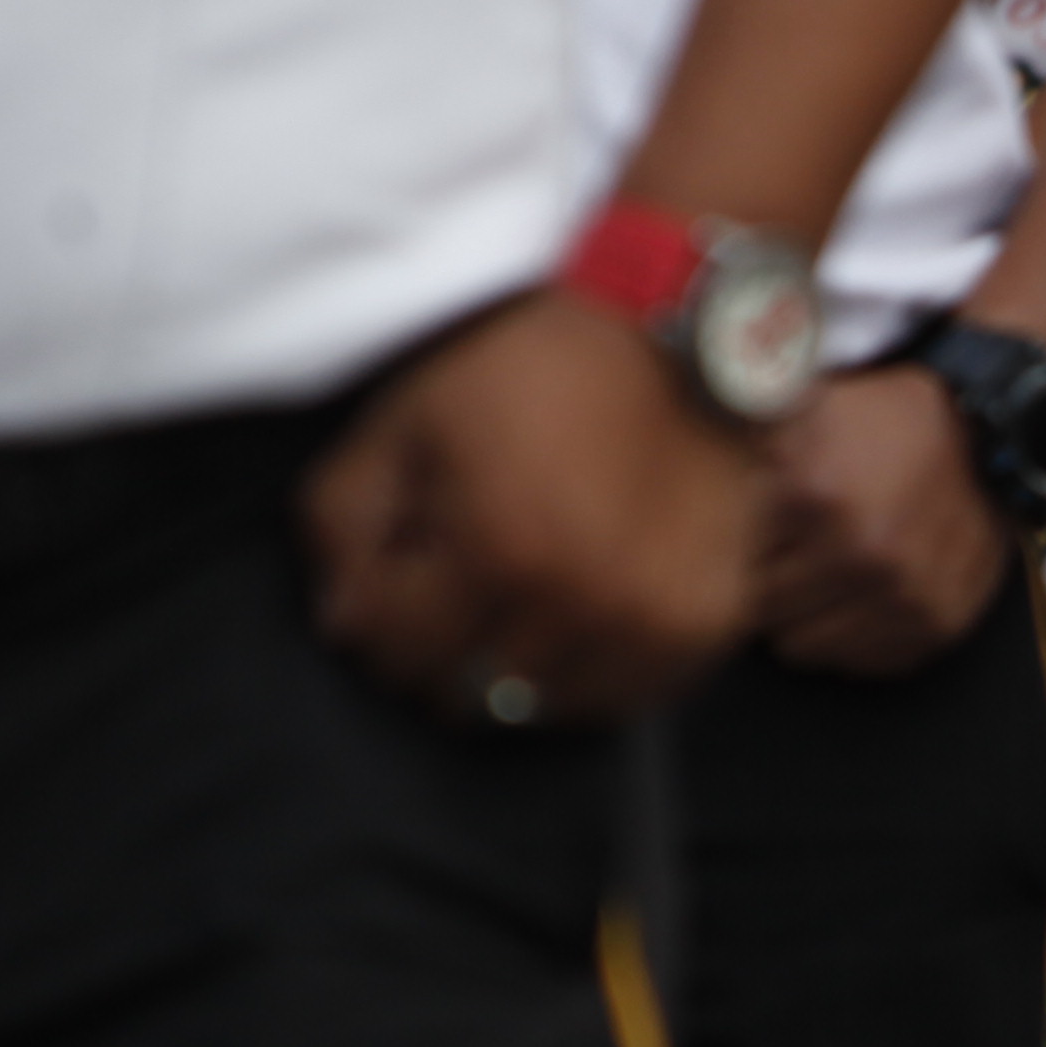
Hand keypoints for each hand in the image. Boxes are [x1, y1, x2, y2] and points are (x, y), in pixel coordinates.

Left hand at [300, 291, 760, 722]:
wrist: (681, 335)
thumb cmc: (535, 368)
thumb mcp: (409, 417)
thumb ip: (344, 518)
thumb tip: (339, 620)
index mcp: (502, 548)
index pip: (389, 648)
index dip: (372, 606)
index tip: (396, 566)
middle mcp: (584, 604)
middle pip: (459, 695)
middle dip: (435, 648)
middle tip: (453, 584)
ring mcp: (653, 627)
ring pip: (539, 712)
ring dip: (512, 666)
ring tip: (520, 591)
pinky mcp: (706, 633)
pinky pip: (617, 700)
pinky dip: (584, 669)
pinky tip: (579, 604)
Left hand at [752, 365, 1013, 675]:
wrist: (991, 442)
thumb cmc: (888, 421)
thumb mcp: (810, 399)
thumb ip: (743, 410)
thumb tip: (693, 394)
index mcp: (815, 494)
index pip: (734, 562)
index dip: (743, 546)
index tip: (762, 529)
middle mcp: (862, 552)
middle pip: (766, 612)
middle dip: (771, 585)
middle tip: (792, 554)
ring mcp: (904, 596)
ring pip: (807, 649)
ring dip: (808, 618)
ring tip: (827, 576)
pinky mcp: (937, 626)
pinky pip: (861, 664)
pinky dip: (854, 638)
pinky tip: (864, 595)